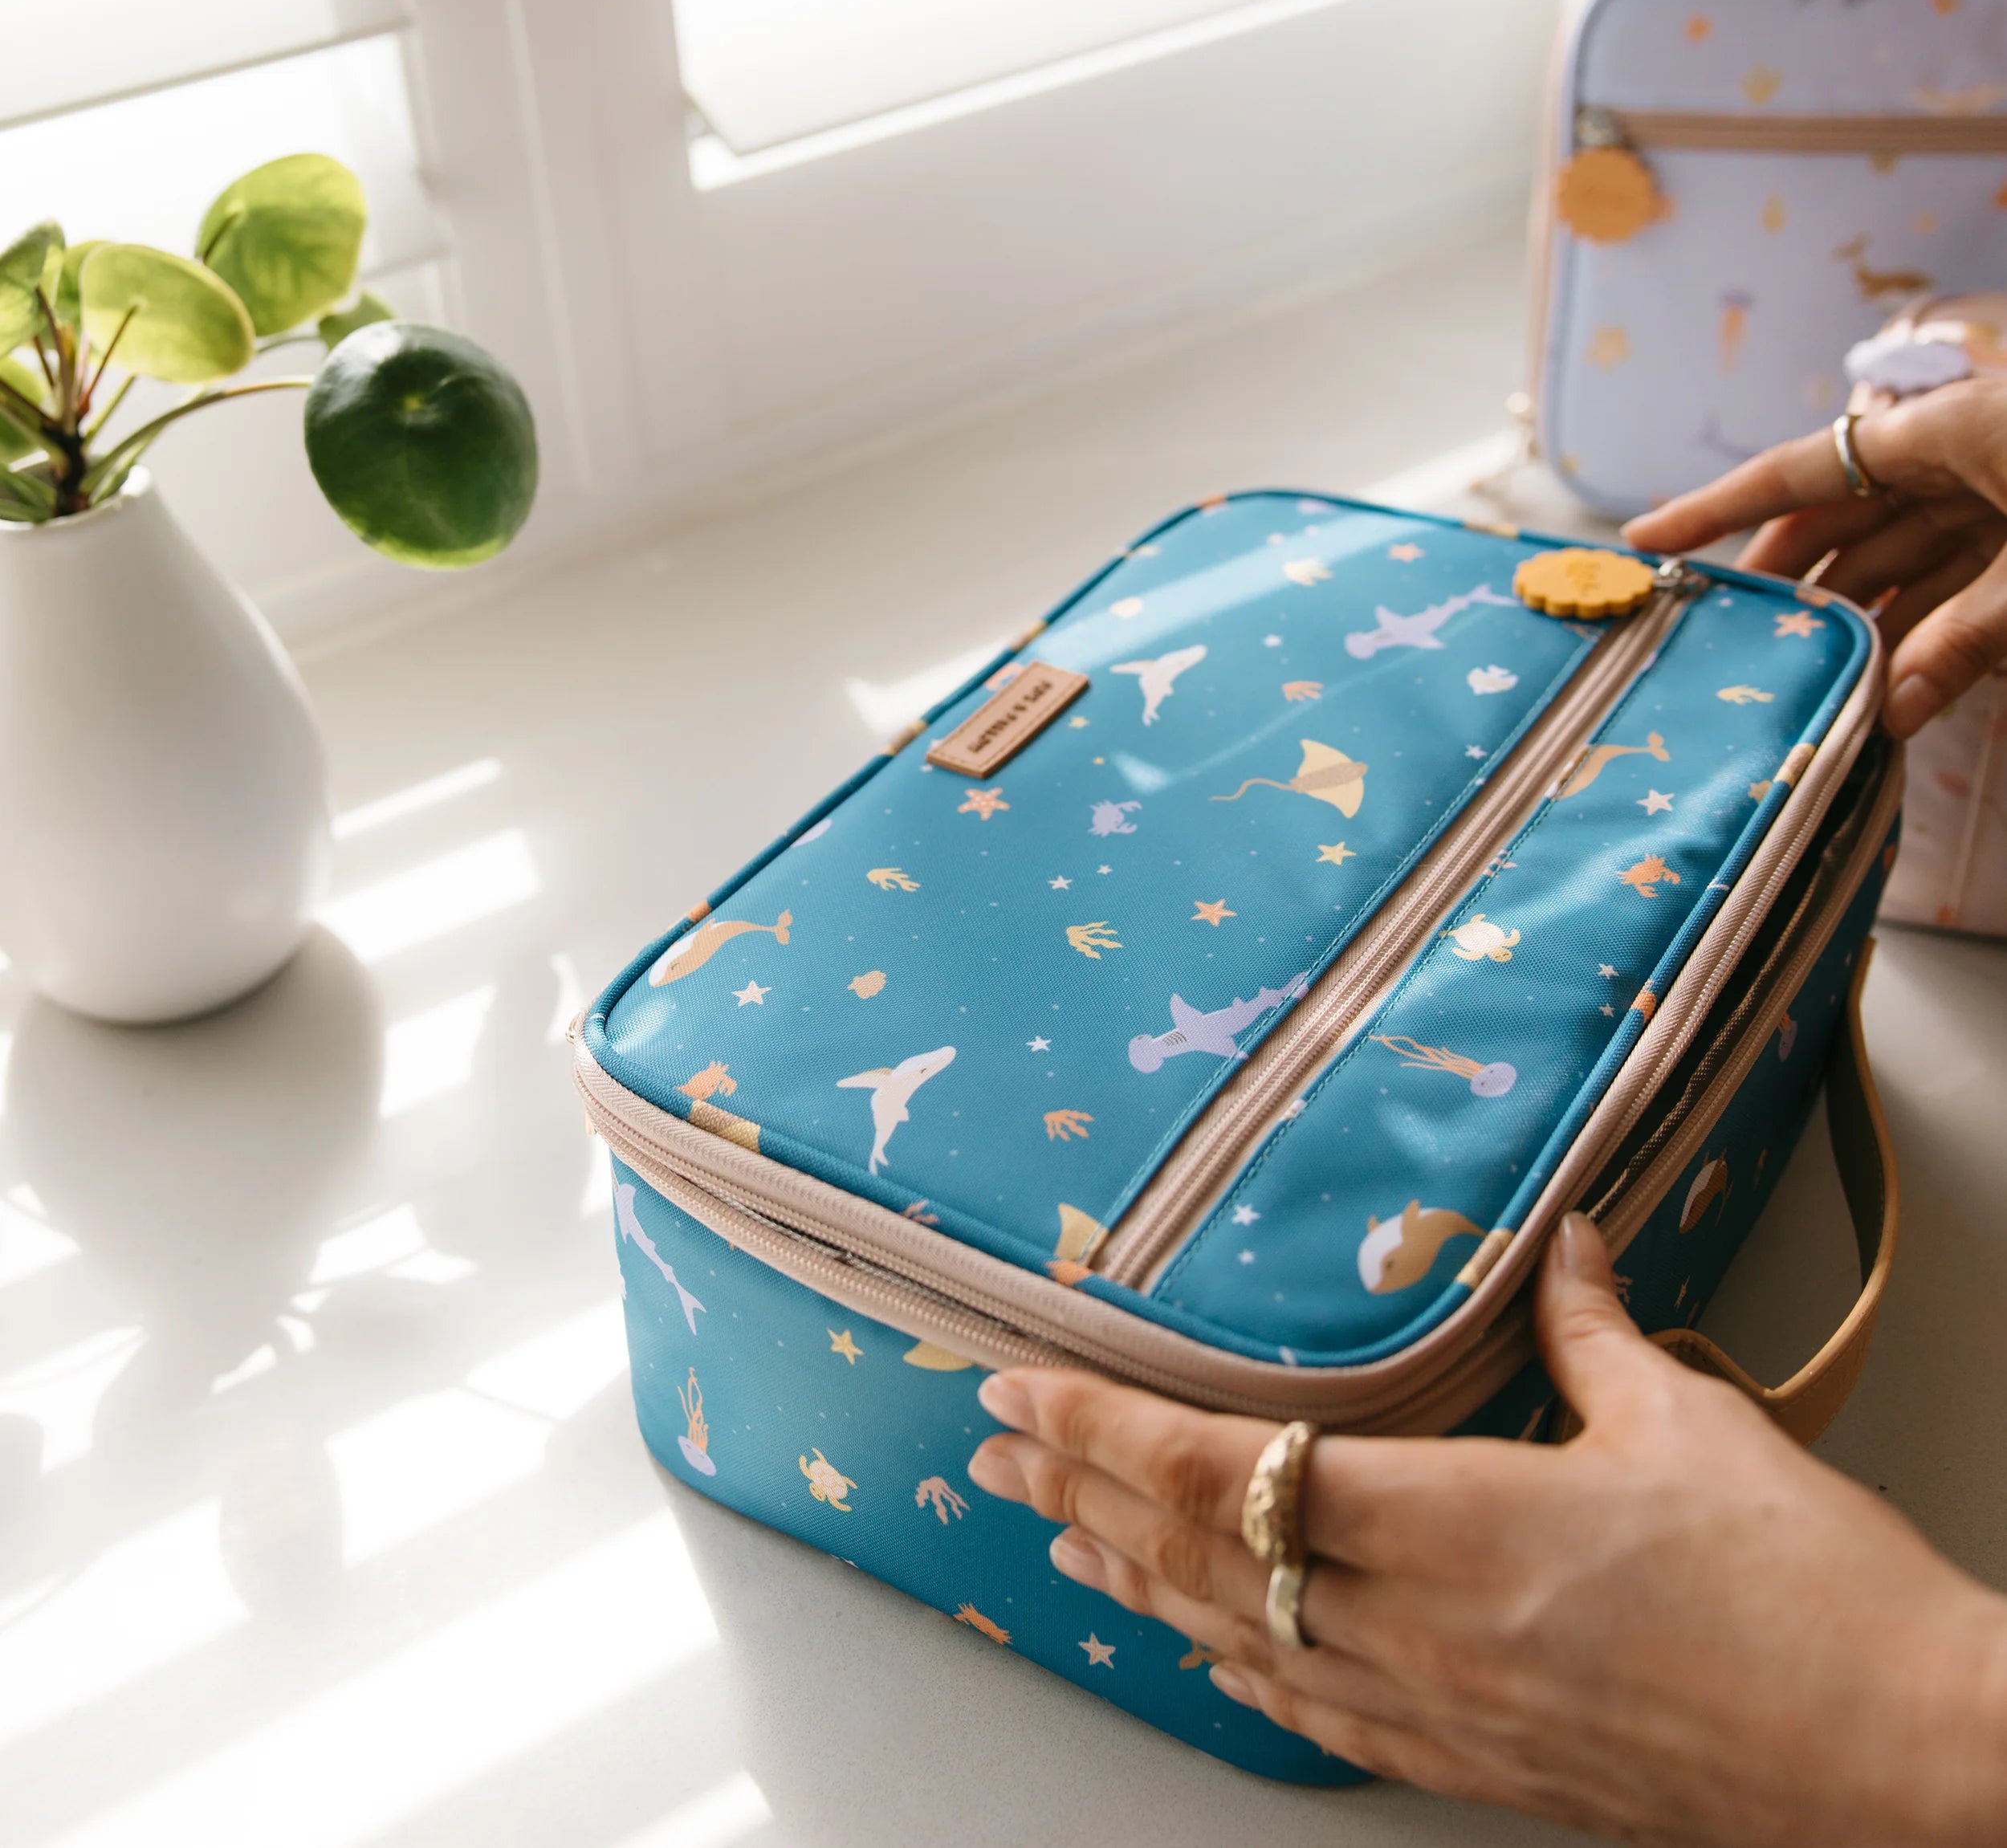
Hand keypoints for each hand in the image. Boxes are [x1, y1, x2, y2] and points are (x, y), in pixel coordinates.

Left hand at [967, 1216, 2006, 1846]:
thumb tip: (1564, 1238)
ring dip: (1132, 1582)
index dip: (1105, 1428)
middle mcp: (1422, 1630)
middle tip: (992, 1453)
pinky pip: (1316, 1716)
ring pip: (1237, 1641)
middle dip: (1082, 1496)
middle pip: (1202, 1558)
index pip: (1229, 1470)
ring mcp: (1440, 1710)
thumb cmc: (1810, 1600)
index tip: (1019, 1390)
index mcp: (1460, 1527)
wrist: (1910, 1768)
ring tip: (1052, 1537)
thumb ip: (1594, 1330)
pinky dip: (1234, 1668)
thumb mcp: (1692, 1431)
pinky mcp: (1479, 1762)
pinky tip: (1197, 1653)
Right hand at [1622, 380, 2006, 739]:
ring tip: (1824, 687)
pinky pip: (1957, 573)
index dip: (1712, 511)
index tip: (1644, 543)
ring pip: (1897, 556)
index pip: (1794, 474)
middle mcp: (1949, 453)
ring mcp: (1989, 485)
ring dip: (1864, 621)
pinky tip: (1903, 678)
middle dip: (1788, 588)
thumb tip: (1894, 713)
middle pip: (1836, 521)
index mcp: (1936, 431)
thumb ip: (1967, 637)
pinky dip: (1932, 623)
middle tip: (1736, 649)